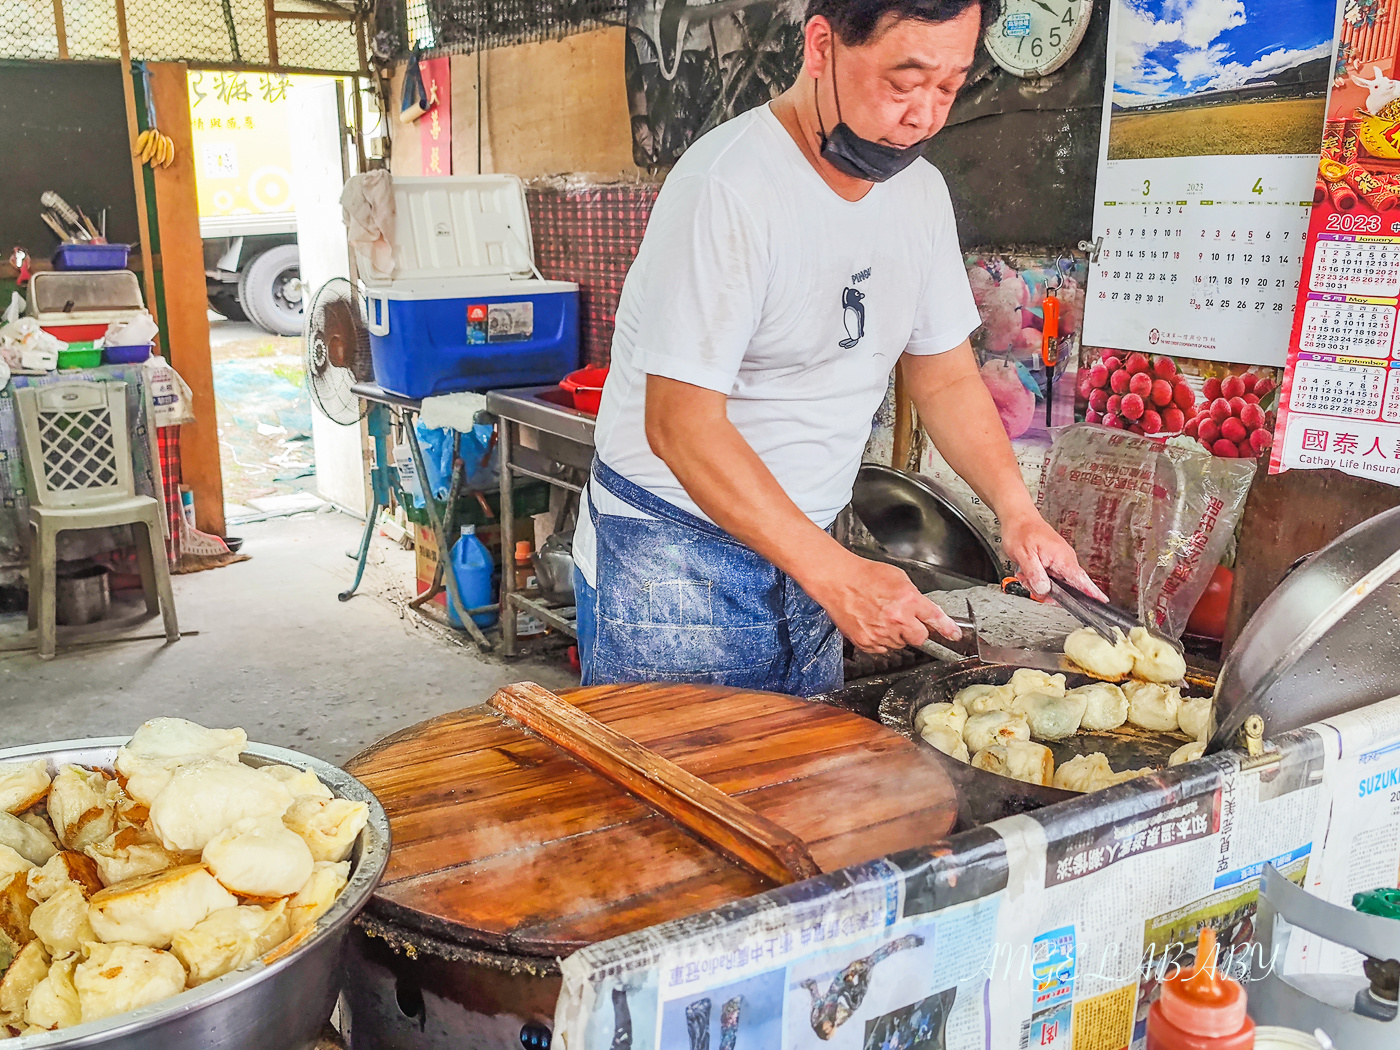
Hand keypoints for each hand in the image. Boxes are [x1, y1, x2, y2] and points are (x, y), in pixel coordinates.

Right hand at [806, 553, 962, 653]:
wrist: (839, 581)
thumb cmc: (865, 576)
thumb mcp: (898, 579)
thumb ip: (914, 597)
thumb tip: (924, 612)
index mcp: (908, 600)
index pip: (935, 618)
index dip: (947, 629)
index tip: (954, 635)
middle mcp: (897, 619)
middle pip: (919, 638)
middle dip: (915, 631)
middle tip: (903, 620)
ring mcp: (882, 633)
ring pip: (900, 644)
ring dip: (896, 635)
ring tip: (881, 617)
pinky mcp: (867, 642)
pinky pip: (882, 649)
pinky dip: (880, 640)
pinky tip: (872, 624)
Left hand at [999, 509, 1106, 600]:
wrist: (1018, 517)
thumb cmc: (1021, 530)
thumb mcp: (1023, 555)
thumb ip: (1035, 575)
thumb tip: (1044, 590)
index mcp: (1062, 557)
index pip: (1081, 579)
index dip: (1092, 592)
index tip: (1102, 601)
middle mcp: (1065, 559)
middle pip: (1064, 587)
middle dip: (1045, 590)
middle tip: (1029, 580)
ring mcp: (1059, 560)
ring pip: (1053, 584)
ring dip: (1037, 582)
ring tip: (1025, 571)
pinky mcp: (1053, 561)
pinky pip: (1048, 577)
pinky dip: (1036, 577)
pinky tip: (1026, 570)